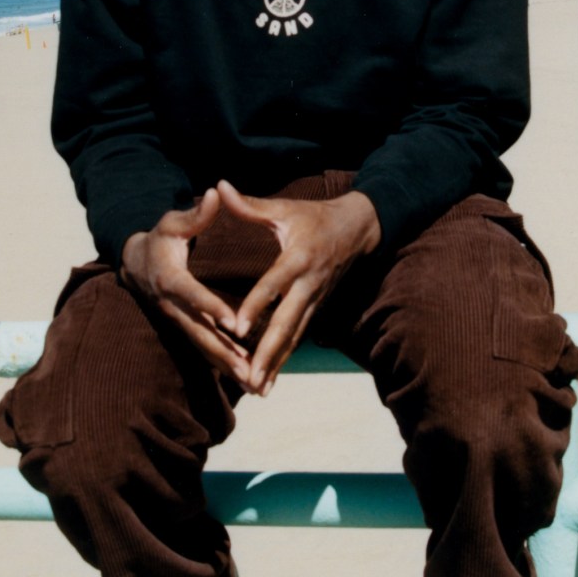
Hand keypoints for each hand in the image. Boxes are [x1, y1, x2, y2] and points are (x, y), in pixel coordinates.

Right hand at [120, 190, 250, 382]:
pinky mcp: (184, 328)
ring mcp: (177, 320)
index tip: (233, 321)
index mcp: (170, 277)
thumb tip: (215, 193)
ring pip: (203, 346)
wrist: (135, 262)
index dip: (211, 307)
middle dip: (224, 352)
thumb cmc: (160, 238)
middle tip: (249, 368)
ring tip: (253, 383)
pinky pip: (205, 348)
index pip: (192, 295)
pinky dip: (224, 364)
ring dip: (227, 366)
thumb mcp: (172, 222)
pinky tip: (246, 378)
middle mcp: (172, 305)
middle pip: (199, 332)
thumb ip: (197, 213)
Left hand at [219, 182, 381, 395]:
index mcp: (298, 257)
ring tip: (257, 389)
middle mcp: (308, 284)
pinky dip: (285, 359)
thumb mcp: (285, 207)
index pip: (274, 284)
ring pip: (294, 337)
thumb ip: (250, 204)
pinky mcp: (317, 308)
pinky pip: (299, 337)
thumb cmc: (314, 216)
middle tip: (248, 378)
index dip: (256, 306)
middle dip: (268, 353)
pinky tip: (270, 381)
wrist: (359, 228)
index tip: (236, 329)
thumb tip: (219, 187)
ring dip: (276, 364)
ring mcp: (315, 300)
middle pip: (287, 322)